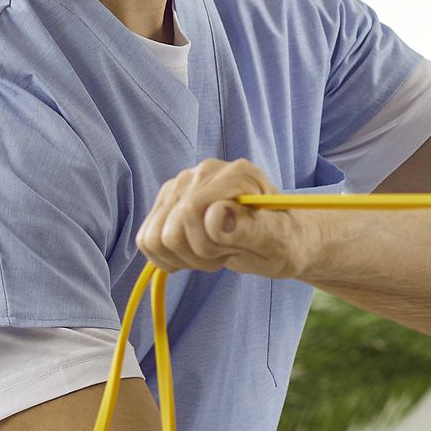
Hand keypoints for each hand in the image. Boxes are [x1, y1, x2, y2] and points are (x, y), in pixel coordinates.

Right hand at [137, 158, 315, 277]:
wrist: (275, 240)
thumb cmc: (283, 241)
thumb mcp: (278, 242)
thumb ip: (250, 229)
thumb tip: (215, 216)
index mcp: (237, 174)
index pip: (191, 212)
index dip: (208, 245)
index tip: (234, 249)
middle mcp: (204, 172)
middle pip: (171, 230)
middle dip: (199, 255)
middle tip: (227, 253)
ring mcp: (181, 185)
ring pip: (153, 238)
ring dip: (183, 258)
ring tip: (213, 252)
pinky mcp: (166, 202)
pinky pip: (146, 240)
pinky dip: (168, 258)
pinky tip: (195, 252)